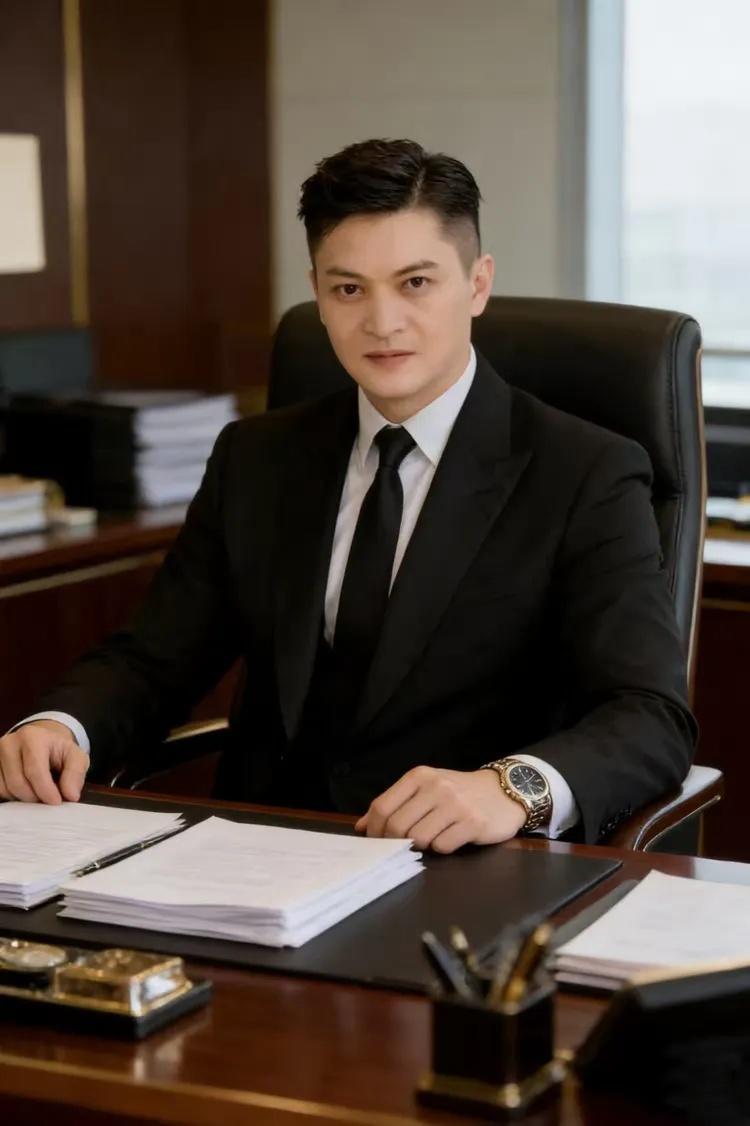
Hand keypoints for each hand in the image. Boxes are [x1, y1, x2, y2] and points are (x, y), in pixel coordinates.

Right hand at [0, 721, 88, 803]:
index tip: (56, 802)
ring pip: (5, 789)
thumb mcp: (75, 757)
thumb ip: (76, 773)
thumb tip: (70, 795)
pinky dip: (11, 796)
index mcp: (32, 737)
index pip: (34, 770)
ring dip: (23, 798)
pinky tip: (24, 791)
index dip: (45, 790)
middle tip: (47, 799)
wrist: (41, 743)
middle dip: (34, 797)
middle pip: (17, 783)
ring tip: (37, 792)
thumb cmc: (58, 752)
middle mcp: (9, 743)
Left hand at [354, 766, 526, 852]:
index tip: (375, 840)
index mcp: (419, 776)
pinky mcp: (472, 823)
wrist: (503, 792)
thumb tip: (361, 826)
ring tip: (429, 839)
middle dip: (393, 842)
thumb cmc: (459, 792)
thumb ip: (395, 804)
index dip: (373, 828)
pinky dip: (441, 848)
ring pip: (418, 838)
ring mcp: (455, 805)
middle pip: (397, 825)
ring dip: (419, 846)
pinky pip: (442, 846)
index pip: (382, 806)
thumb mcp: (426, 789)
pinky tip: (449, 839)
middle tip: (400, 847)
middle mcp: (436, 787)